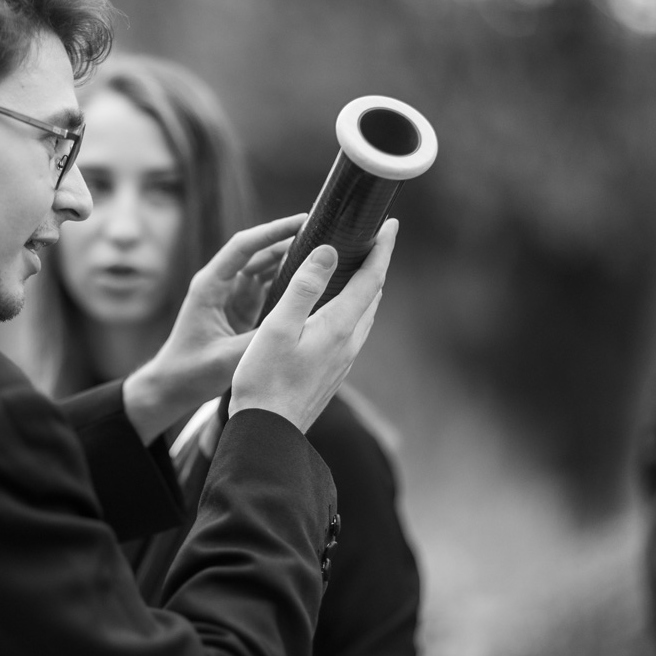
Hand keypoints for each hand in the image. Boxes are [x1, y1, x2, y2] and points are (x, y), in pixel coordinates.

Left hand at [123, 213, 305, 442]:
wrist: (172, 388)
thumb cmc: (190, 372)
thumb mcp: (226, 359)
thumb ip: (259, 343)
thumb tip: (295, 329)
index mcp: (209, 286)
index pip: (243, 247)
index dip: (272, 231)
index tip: (302, 221)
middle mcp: (221, 284)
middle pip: (258, 253)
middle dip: (288, 242)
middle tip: (325, 234)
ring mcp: (232, 296)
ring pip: (266, 269)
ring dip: (291, 261)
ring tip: (325, 254)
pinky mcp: (241, 309)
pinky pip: (268, 288)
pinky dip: (288, 284)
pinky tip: (312, 283)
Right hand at [229, 218, 397, 432]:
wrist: (268, 431)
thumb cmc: (265, 379)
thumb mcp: (278, 327)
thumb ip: (304, 286)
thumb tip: (329, 250)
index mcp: (338, 327)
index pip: (371, 279)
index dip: (383, 249)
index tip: (391, 224)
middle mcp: (349, 343)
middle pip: (373, 296)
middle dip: (376, 265)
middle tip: (373, 240)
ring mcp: (344, 361)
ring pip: (364, 316)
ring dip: (366, 289)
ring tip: (358, 269)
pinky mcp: (334, 373)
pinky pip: (352, 332)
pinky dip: (352, 310)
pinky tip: (337, 312)